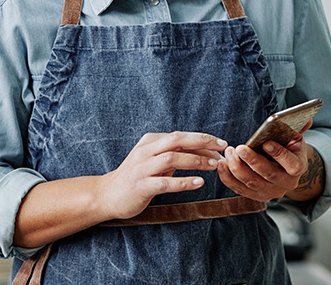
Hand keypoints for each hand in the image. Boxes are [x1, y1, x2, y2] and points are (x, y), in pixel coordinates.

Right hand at [99, 131, 227, 220]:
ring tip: (214, 165)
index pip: (180, 136)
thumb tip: (203, 150)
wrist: (108, 194)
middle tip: (221, 149)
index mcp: (150, 141)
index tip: (221, 143)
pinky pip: (165, 182)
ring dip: (196, 161)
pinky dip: (183, 182)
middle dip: (201, 142)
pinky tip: (199, 183)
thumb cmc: (136, 177)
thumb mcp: (152, 160)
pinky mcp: (141, 186)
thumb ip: (173, 154)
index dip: (202, 138)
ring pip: (172, 158)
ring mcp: (142, 168)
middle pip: (176, 140)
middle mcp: (145, 151)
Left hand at [217, 120, 312, 202]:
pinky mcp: (255, 195)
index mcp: (298, 167)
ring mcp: (270, 192)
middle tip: (239, 148)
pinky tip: (221, 164)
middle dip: (252, 161)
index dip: (279, 154)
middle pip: (268, 174)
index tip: (266, 143)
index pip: (292, 165)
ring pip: (252, 183)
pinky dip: (228, 178)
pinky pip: (239, 189)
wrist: (282, 167)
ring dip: (237, 168)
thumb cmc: (286, 147)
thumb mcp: (294, 137)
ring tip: (228, 152)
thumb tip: (306, 117)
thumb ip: (298, 128)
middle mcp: (286, 183)